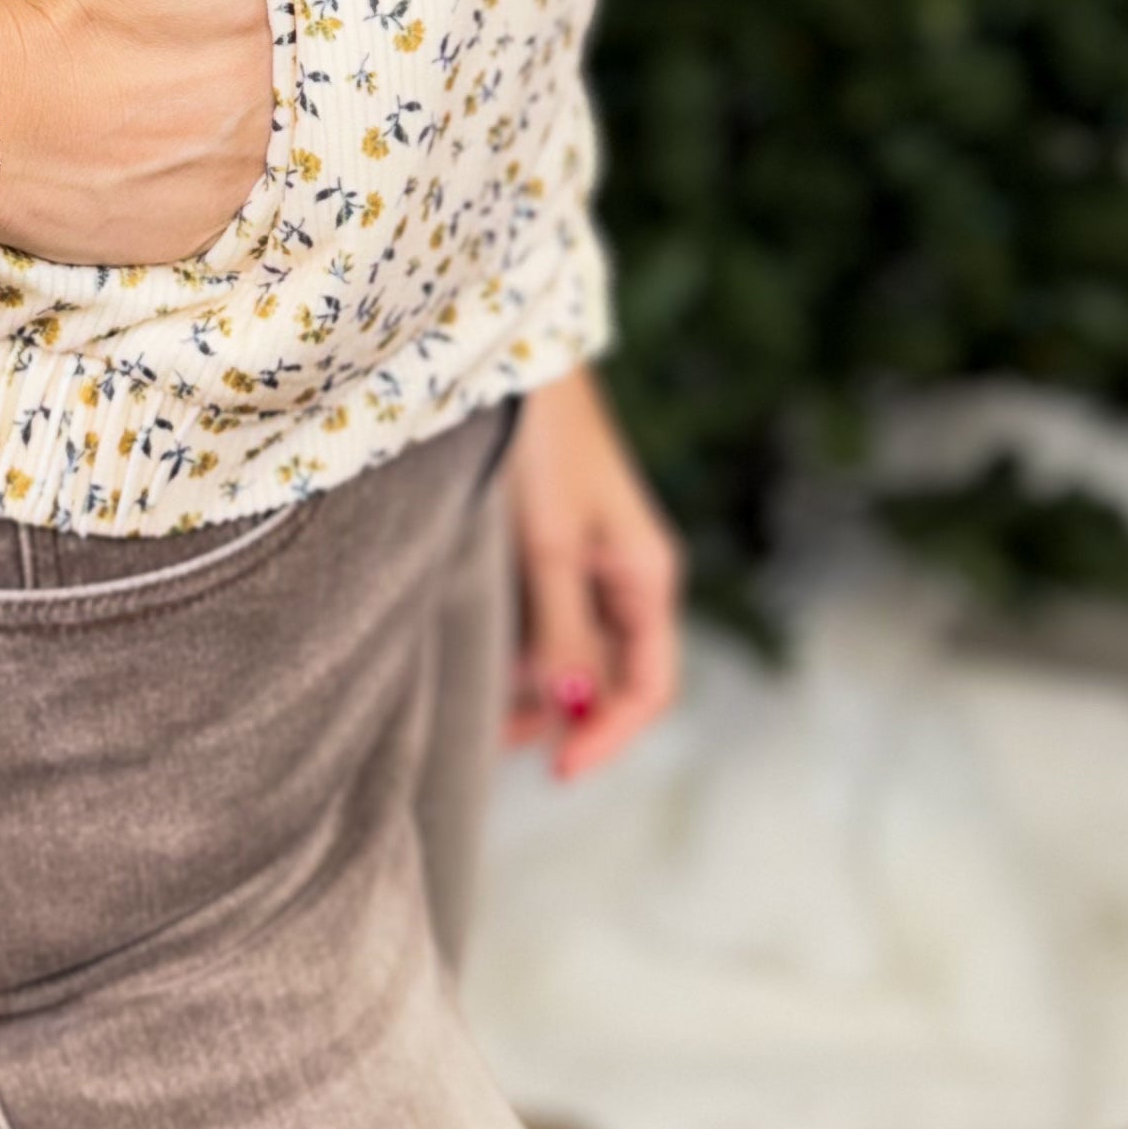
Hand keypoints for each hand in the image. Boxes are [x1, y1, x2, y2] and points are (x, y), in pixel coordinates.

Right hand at [0, 0, 408, 266]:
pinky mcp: (193, 238)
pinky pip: (228, 199)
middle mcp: (284, 123)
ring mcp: (241, 190)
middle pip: (317, 74)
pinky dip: (209, 169)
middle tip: (215, 22)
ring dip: (252, 109)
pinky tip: (168, 133)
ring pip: (274, 137)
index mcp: (293, 30)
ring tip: (187, 73)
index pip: (352, 4)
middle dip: (290, 46)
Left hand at [500, 365, 685, 781]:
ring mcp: (589, 559)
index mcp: (647, 577)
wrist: (508, 356)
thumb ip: (562, 634)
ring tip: (478, 709)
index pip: (650, 688)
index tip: (558, 772)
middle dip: (562, 718)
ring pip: (574, 650)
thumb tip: (570, 713)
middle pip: (611, 676)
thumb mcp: (549, 549)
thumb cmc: (540, 444)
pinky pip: (546, 617)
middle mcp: (626, 575)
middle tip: (497, 744)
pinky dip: (519, 647)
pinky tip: (477, 657)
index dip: (609, 737)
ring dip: (535, 688)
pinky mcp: (550, 543)